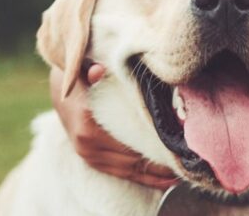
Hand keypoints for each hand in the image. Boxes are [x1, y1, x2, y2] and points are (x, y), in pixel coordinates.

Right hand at [49, 63, 178, 189]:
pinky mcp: (91, 160)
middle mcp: (88, 145)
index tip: (178, 146)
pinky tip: (164, 179)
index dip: (156, 144)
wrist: (61, 86)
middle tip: (186, 162)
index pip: (130, 141)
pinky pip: (121, 174)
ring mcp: (89, 155)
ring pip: (129, 171)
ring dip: (154, 175)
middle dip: (160, 163)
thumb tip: (99, 71)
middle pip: (133, 160)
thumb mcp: (85, 68)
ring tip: (180, 173)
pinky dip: (143, 177)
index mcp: (88, 124)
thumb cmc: (80, 75)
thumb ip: (93, 71)